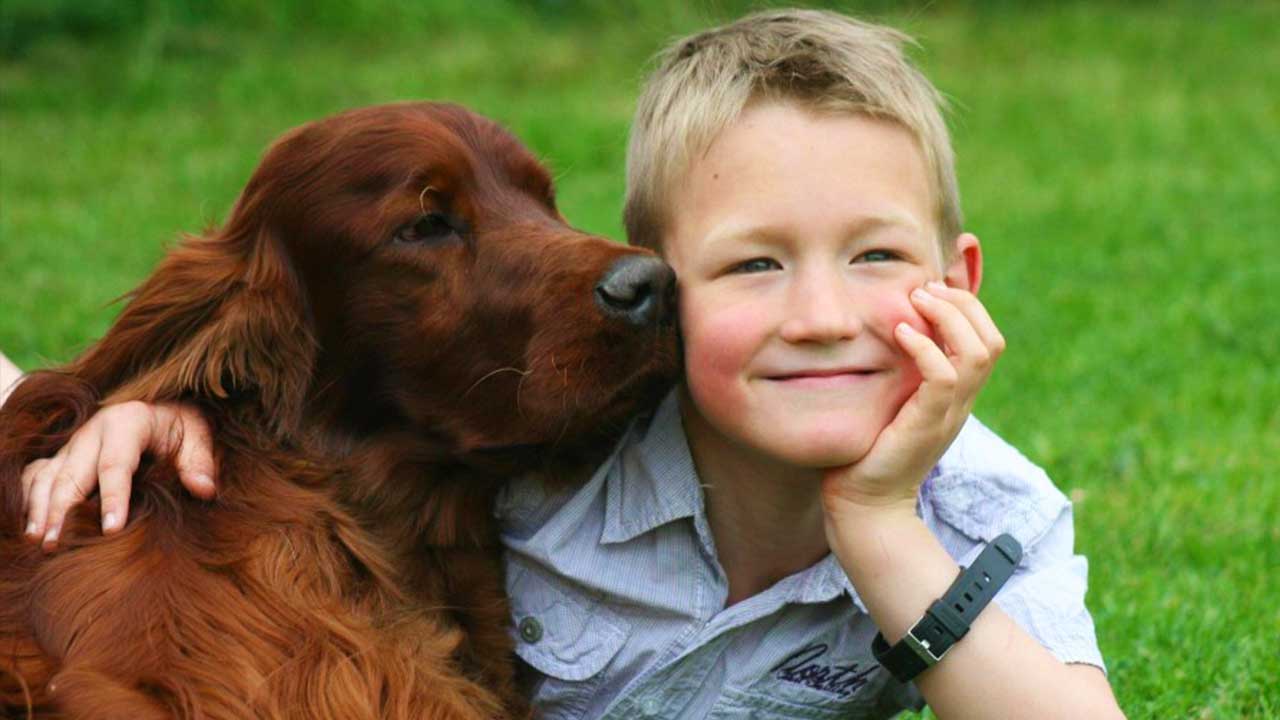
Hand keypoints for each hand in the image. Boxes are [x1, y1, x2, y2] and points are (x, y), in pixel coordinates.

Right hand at [21, 401, 216, 549]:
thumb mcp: (198, 434)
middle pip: (72, 473)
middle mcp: (93, 431)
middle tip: (57, 544)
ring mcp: (73, 444)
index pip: (116, 463)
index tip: (111, 530)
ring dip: (40, 509)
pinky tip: (29, 527)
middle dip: (63, 510)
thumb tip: (203, 489)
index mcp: (127, 421)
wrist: (160, 408)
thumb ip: (200, 461)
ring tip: (39, 541)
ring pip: (47, 476)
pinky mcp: (61, 456)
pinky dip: (29, 500)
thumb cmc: (179, 427)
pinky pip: (35, 475)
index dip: (113, 498)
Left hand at [821, 281, 1004, 518]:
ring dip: (948, 317)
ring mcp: (949, 414)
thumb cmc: (869, 450)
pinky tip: (899, 332)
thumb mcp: (889, 400)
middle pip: (992, 340)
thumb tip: (884, 329)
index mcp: (957, 394)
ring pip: (978, 353)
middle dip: (963, 303)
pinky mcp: (927, 424)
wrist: (867, 505)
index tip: (930, 287)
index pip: (987, 339)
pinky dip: (925, 347)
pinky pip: (943, 377)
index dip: (967, 305)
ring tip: (916, 299)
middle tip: (923, 288)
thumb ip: (897, 371)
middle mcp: (961, 402)